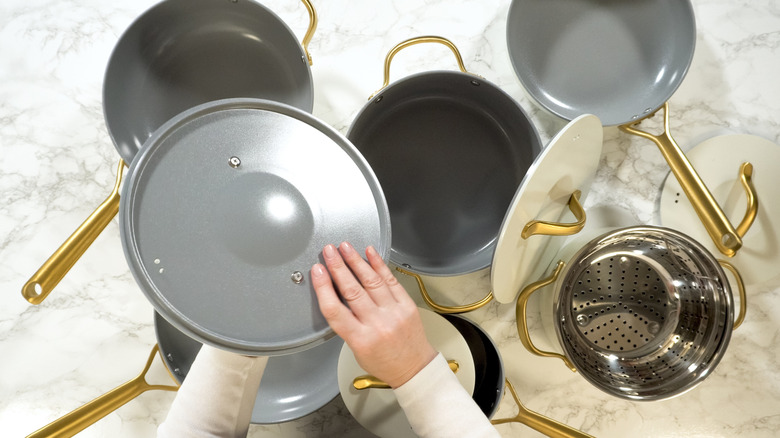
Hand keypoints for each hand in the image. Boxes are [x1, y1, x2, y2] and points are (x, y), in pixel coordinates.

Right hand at [311, 242, 436, 387]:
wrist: (413, 368)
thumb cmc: (383, 361)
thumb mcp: (356, 349)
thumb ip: (346, 324)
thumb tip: (335, 295)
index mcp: (361, 339)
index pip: (336, 310)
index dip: (323, 288)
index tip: (317, 272)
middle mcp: (378, 324)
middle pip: (353, 291)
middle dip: (338, 267)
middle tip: (328, 251)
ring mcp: (394, 313)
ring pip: (372, 281)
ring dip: (356, 261)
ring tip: (345, 247)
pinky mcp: (407, 305)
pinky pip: (391, 280)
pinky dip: (379, 264)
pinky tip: (369, 252)